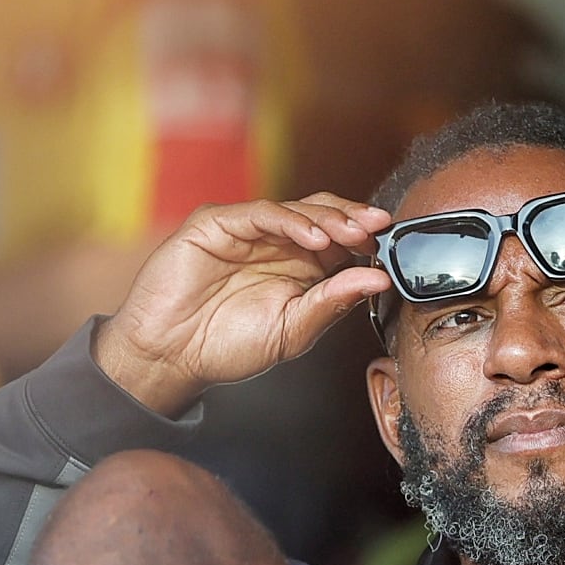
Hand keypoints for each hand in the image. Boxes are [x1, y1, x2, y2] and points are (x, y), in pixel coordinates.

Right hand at [94, 194, 393, 414]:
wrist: (171, 354)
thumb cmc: (229, 345)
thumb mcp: (295, 329)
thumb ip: (334, 302)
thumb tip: (379, 281)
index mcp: (300, 266)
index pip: (340, 238)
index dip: (367, 238)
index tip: (393, 244)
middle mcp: (277, 242)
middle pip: (324, 215)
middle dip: (355, 220)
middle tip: (379, 230)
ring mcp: (247, 230)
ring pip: (297, 209)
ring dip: (330, 219)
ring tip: (354, 235)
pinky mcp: (217, 223)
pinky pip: (260, 213)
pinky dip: (291, 222)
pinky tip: (315, 240)